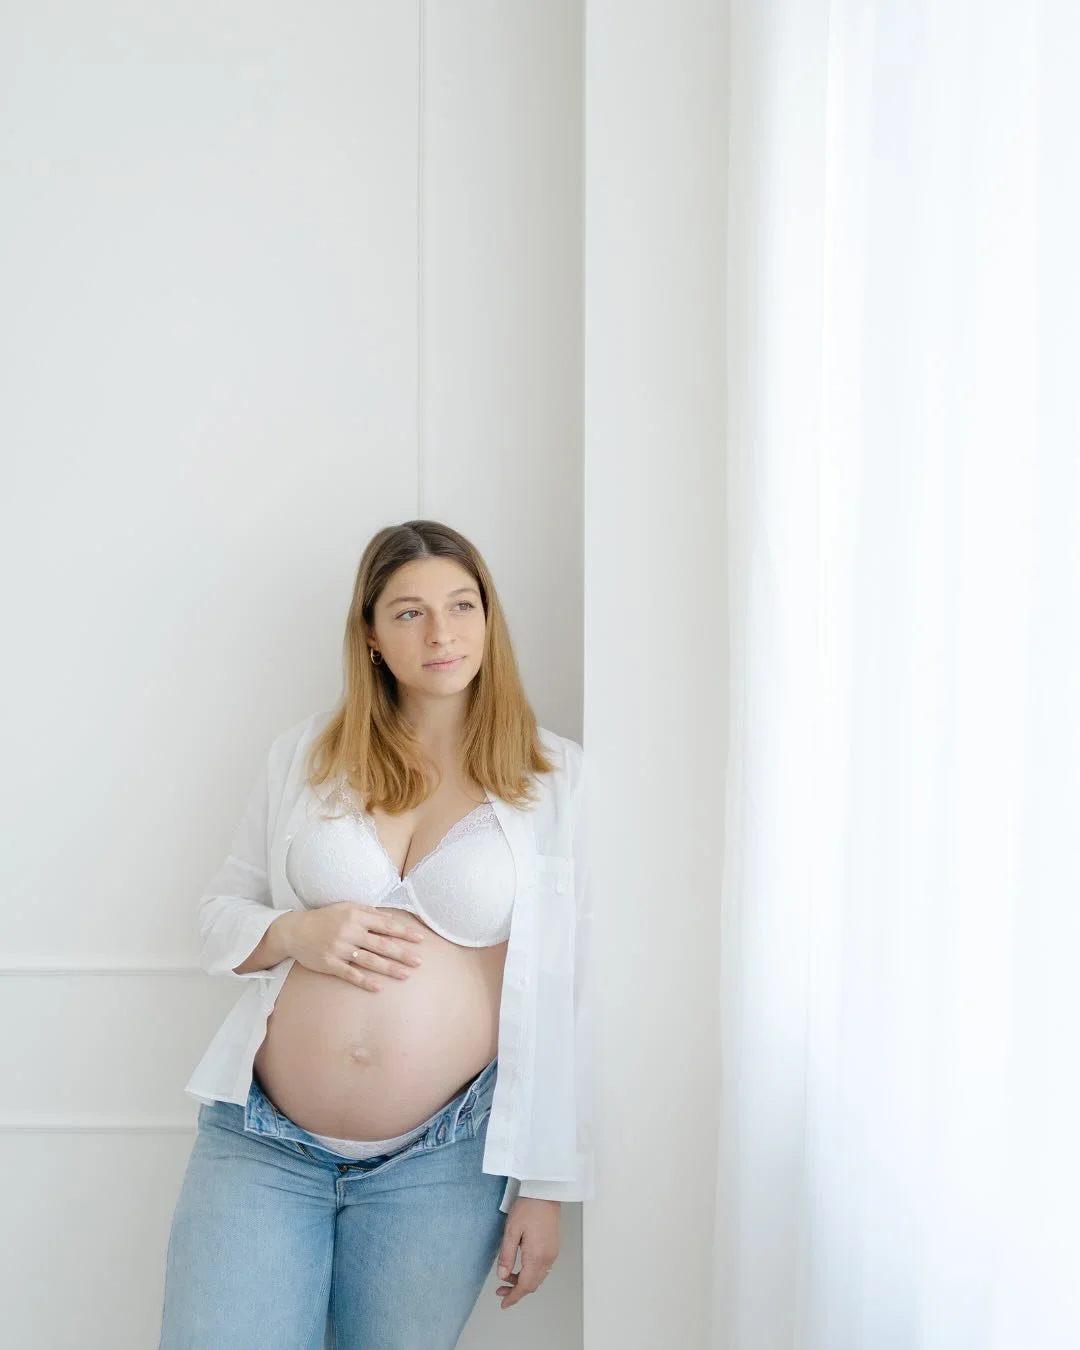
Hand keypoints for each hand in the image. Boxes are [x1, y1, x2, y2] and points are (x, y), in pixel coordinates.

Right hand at [279, 903, 423, 990]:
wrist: (294, 931)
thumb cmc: (324, 918)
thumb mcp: (346, 907)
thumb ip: (368, 912)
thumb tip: (390, 918)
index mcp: (355, 917)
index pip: (385, 925)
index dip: (404, 932)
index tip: (420, 939)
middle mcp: (349, 933)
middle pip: (381, 945)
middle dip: (402, 953)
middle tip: (419, 961)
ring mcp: (340, 950)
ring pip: (370, 961)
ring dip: (390, 968)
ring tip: (406, 974)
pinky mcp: (330, 964)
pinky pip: (350, 974)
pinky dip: (365, 981)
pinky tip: (379, 987)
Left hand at [495, 1197, 559, 1308]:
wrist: (546, 1191)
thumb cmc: (528, 1207)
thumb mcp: (511, 1230)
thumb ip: (506, 1255)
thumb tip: (501, 1276)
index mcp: (536, 1256)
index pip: (525, 1285)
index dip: (513, 1297)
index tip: (503, 1304)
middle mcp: (548, 1258)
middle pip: (533, 1284)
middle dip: (517, 1292)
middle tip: (501, 1291)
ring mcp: (553, 1253)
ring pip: (538, 1277)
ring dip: (524, 1282)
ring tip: (507, 1277)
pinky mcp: (554, 1246)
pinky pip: (543, 1268)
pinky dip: (531, 1273)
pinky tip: (521, 1266)